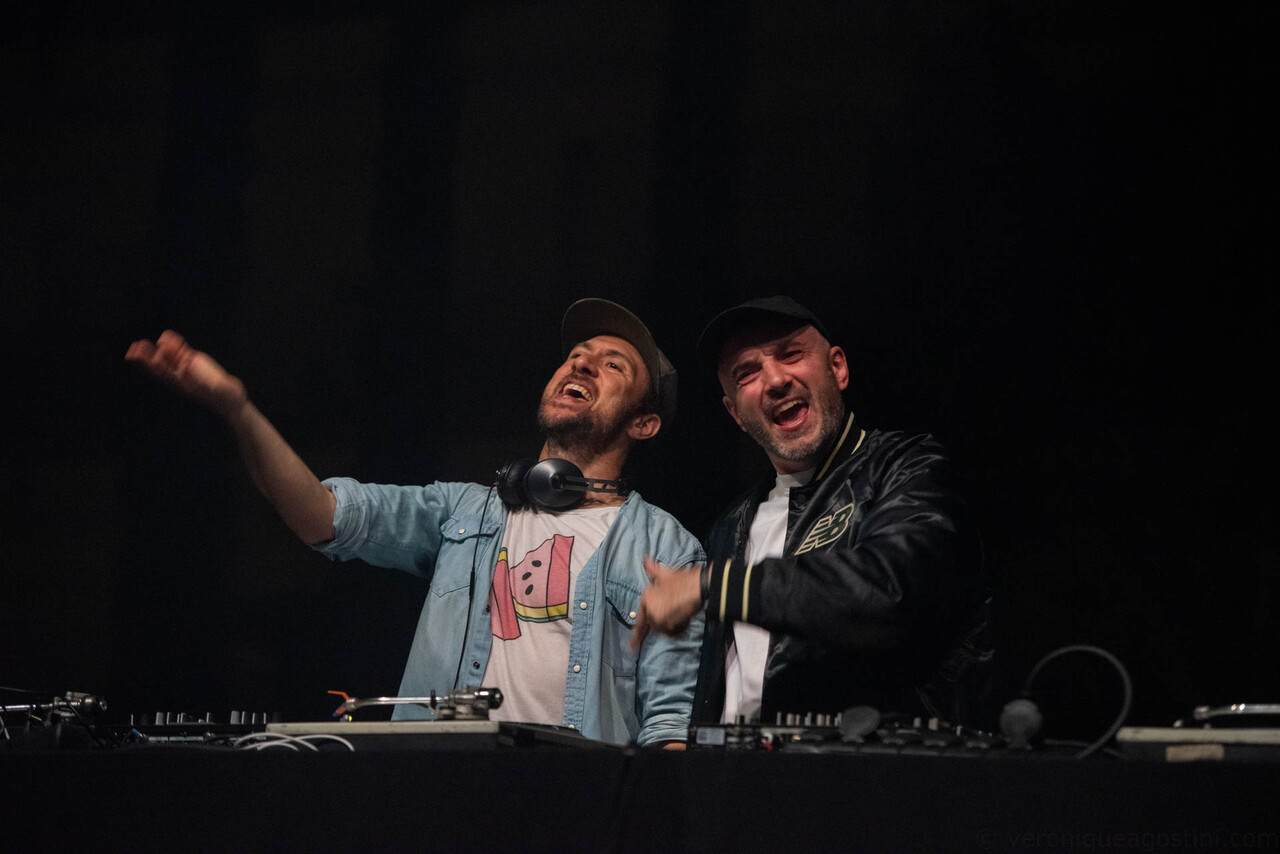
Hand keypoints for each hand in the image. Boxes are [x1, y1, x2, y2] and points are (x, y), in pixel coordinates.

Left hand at [125, 330, 247, 418]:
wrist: (232, 402)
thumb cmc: (228, 399)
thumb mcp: (222, 391)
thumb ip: (212, 383)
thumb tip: (195, 371)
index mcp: (186, 384)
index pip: (167, 373)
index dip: (156, 366)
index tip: (146, 358)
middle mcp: (182, 376)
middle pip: (161, 366)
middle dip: (146, 358)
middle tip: (134, 348)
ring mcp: (187, 369)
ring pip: (167, 358)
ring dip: (153, 351)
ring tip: (139, 344)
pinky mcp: (195, 363)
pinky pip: (181, 352)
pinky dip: (173, 345)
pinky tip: (166, 337)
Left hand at [630, 556, 702, 650]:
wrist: (698, 586)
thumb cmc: (683, 579)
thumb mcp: (665, 573)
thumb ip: (653, 569)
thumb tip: (645, 559)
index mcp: (645, 598)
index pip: (639, 621)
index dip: (636, 636)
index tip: (632, 648)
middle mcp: (649, 609)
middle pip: (655, 626)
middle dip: (666, 623)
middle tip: (678, 615)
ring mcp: (658, 618)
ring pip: (665, 630)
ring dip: (674, 626)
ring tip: (683, 614)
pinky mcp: (668, 624)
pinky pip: (674, 633)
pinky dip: (680, 628)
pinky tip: (686, 618)